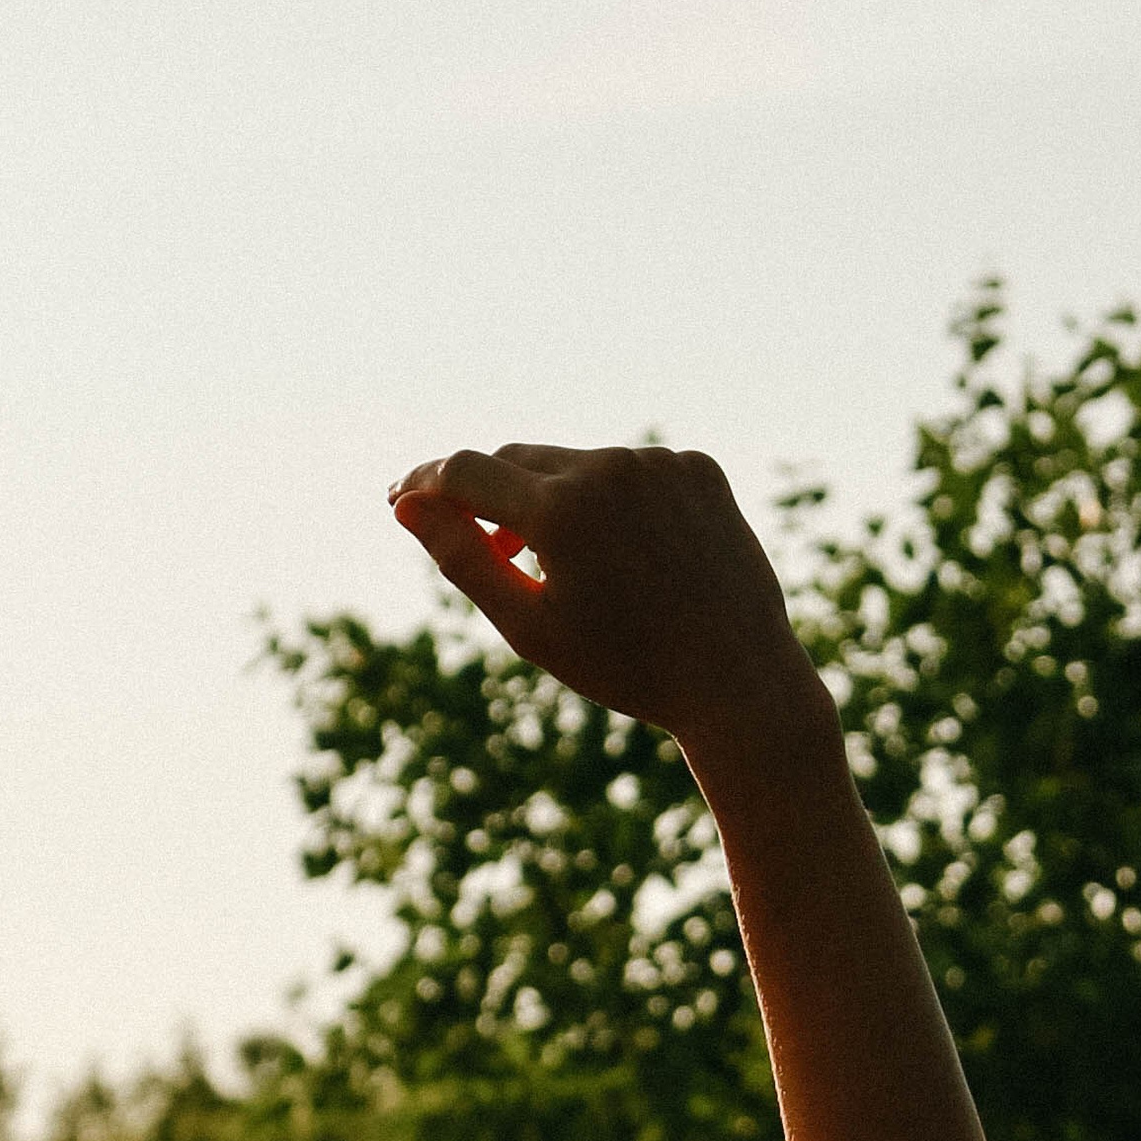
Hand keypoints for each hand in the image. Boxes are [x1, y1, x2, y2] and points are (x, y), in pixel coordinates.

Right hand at [389, 441, 821, 757]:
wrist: (737, 679)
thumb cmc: (624, 667)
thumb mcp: (529, 626)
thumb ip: (463, 559)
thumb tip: (407, 506)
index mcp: (561, 510)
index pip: (465, 471)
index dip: (426, 482)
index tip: (402, 498)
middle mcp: (610, 468)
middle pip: (518, 461)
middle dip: (493, 499)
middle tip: (494, 552)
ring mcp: (660, 463)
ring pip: (578, 467)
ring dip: (560, 505)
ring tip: (580, 573)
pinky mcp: (698, 468)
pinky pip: (633, 472)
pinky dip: (616, 504)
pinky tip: (634, 560)